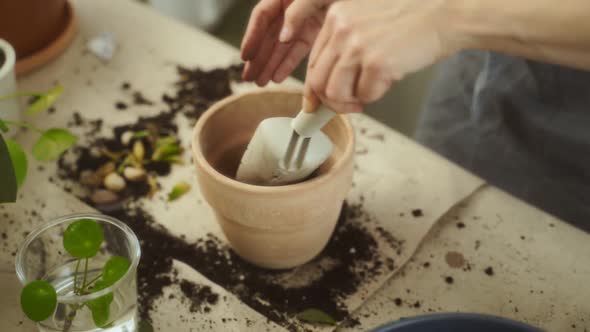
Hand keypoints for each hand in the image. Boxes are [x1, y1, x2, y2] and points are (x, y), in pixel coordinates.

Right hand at [241, 0, 339, 85]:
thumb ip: (297, 11)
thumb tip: (282, 36)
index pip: (262, 17)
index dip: (252, 37)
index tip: (246, 56)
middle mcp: (292, 7)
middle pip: (269, 34)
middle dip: (259, 57)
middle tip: (250, 77)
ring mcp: (305, 19)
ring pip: (282, 44)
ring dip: (271, 63)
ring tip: (261, 82)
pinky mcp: (317, 30)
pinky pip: (299, 49)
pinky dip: (289, 63)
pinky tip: (279, 76)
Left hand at [305, 0, 458, 112]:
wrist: (445, 14)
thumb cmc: (412, 18)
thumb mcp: (366, 18)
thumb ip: (343, 43)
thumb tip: (325, 84)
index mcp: (336, 16)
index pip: (313, 61)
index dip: (316, 87)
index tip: (318, 101)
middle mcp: (342, 29)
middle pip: (318, 80)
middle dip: (330, 101)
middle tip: (347, 105)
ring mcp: (358, 46)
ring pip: (335, 92)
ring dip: (349, 102)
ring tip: (364, 99)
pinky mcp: (377, 63)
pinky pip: (364, 95)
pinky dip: (374, 96)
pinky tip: (386, 83)